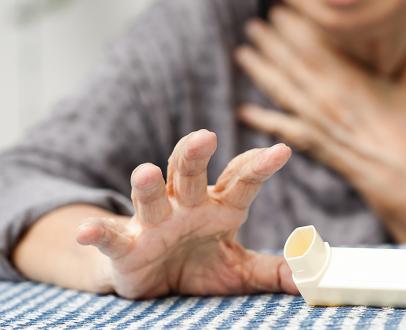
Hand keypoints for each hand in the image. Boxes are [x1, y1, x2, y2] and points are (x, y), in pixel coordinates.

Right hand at [75, 129, 297, 298]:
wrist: (155, 281)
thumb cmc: (201, 265)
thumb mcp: (239, 270)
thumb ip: (271, 270)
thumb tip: (308, 278)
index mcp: (218, 207)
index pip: (240, 181)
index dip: (259, 165)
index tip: (282, 150)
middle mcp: (185, 206)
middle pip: (189, 174)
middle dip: (195, 154)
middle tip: (206, 136)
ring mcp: (153, 223)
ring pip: (151, 197)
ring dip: (147, 185)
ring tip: (146, 172)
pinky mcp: (125, 246)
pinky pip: (110, 237)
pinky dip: (97, 233)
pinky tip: (86, 231)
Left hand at [235, 7, 405, 212]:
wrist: (399, 173)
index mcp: (350, 78)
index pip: (315, 45)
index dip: (294, 27)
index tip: (280, 11)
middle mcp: (326, 96)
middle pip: (291, 63)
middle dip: (270, 42)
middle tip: (253, 25)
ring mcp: (316, 120)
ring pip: (281, 89)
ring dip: (259, 70)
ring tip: (242, 53)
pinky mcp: (311, 143)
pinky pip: (281, 128)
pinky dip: (261, 119)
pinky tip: (243, 111)